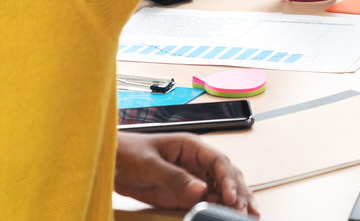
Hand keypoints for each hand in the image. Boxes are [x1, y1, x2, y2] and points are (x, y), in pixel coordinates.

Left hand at [113, 131, 258, 215]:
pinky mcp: (185, 194)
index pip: (219, 161)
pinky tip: (228, 216)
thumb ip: (174, 177)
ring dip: (236, 202)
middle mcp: (196, 162)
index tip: (231, 197)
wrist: (111, 162)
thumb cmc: (129, 153)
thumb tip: (200, 189)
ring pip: (222, 189)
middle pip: (227, 176)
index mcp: (191, 147)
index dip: (228, 179)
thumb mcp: (150, 164)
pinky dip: (220, 209)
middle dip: (239, 192)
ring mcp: (193, 179)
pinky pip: (208, 201)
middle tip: (245, 211)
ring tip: (248, 216)